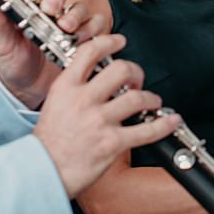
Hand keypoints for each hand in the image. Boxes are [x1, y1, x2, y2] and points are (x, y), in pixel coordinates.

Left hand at [0, 0, 108, 108]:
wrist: (27, 88)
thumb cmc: (14, 61)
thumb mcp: (3, 42)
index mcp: (27, 1)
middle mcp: (50, 6)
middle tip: (49, 9)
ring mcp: (69, 20)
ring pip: (80, 5)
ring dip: (75, 15)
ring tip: (64, 28)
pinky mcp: (83, 35)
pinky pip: (96, 24)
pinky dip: (90, 30)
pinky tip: (78, 40)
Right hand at [32, 34, 179, 197]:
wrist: (41, 173)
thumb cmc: (47, 144)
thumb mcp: (52, 105)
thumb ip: (72, 88)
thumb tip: (93, 77)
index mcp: (66, 87)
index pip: (90, 52)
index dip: (109, 41)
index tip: (120, 40)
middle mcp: (83, 100)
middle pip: (121, 69)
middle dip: (135, 72)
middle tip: (137, 81)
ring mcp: (99, 121)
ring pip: (137, 98)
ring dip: (151, 98)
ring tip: (153, 102)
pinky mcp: (112, 142)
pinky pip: (147, 130)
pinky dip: (164, 124)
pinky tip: (171, 120)